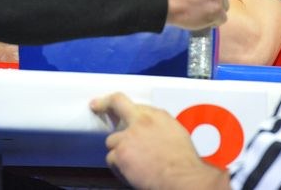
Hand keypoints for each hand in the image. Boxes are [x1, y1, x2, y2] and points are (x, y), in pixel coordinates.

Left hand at [90, 92, 228, 189]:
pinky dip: (118, 167)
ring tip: (131, 162)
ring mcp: (129, 136)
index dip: (124, 104)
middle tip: (96, 106)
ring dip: (118, 150)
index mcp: (159, 116)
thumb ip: (160, 128)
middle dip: (104, 105)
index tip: (112, 102)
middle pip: (117, 105)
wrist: (181, 177)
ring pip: (112, 140)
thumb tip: (153, 132)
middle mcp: (142, 121)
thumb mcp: (178, 135)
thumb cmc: (184, 163)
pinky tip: (129, 172)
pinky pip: (111, 159)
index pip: (137, 103)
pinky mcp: (121, 153)